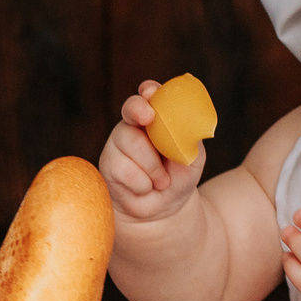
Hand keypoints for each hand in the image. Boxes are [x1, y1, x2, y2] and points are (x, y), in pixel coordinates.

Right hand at [99, 81, 203, 225]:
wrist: (164, 209)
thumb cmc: (179, 177)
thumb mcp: (193, 157)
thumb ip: (190, 138)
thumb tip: (189, 125)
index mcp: (155, 119)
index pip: (148, 97)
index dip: (149, 91)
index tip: (152, 92)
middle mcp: (133, 127)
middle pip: (132, 110)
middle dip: (139, 110)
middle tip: (149, 117)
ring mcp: (118, 145)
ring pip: (132, 143)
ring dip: (154, 167)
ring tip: (161, 181)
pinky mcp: (108, 165)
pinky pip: (125, 169)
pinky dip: (143, 183)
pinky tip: (145, 188)